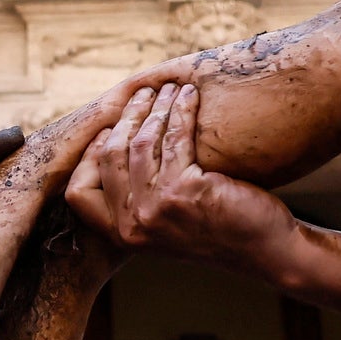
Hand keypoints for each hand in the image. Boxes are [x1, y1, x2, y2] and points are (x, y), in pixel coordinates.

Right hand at [66, 84, 296, 266]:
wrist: (262, 250)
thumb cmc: (217, 230)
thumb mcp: (164, 224)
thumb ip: (137, 199)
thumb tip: (115, 146)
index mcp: (122, 235)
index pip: (78, 194)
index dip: (90, 157)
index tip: (110, 131)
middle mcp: (133, 225)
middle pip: (110, 156)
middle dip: (127, 117)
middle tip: (144, 94)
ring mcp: (157, 209)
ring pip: (141, 142)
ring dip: (156, 107)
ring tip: (170, 89)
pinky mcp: (185, 192)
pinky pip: (175, 138)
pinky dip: (182, 110)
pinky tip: (190, 97)